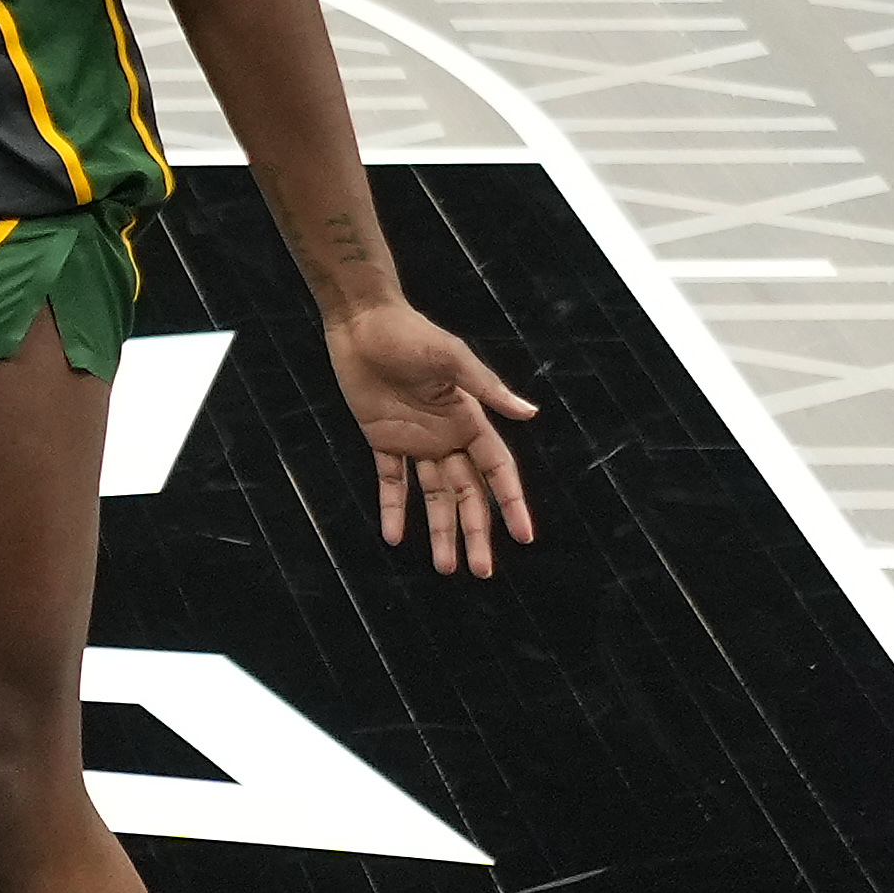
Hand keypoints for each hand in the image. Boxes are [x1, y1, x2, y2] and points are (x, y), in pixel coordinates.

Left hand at [328, 300, 545, 576]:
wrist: (363, 321)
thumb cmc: (411, 334)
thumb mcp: (452, 359)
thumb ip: (487, 388)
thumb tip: (530, 413)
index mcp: (470, 420)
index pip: (498, 471)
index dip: (510, 503)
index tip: (524, 536)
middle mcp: (447, 436)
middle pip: (467, 494)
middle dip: (475, 531)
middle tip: (481, 571)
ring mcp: (415, 440)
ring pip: (433, 495)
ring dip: (439, 530)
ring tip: (445, 567)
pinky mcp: (382, 438)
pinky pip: (391, 480)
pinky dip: (393, 507)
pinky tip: (395, 536)